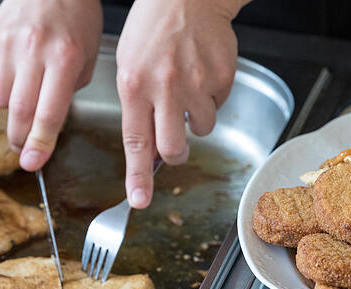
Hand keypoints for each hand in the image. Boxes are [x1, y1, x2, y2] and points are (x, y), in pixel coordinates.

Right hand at [0, 0, 102, 170]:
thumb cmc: (77, 16)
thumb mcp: (88, 56)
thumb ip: (69, 90)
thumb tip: (49, 121)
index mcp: (64, 58)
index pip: (48, 113)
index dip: (39, 143)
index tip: (32, 163)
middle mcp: (33, 51)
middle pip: (18, 112)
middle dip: (19, 138)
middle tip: (21, 150)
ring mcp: (8, 44)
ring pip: (0, 98)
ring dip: (13, 107)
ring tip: (28, 93)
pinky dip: (5, 80)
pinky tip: (21, 65)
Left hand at [115, 0, 248, 207]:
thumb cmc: (152, 27)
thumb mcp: (129, 64)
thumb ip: (137, 106)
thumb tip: (147, 147)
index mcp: (134, 85)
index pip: (135, 141)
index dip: (138, 176)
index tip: (139, 200)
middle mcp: (164, 87)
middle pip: (173, 147)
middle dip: (176, 154)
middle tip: (177, 146)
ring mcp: (195, 83)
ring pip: (201, 128)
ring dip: (196, 119)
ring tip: (189, 90)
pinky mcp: (221, 77)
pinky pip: (219, 105)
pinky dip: (212, 96)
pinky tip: (202, 73)